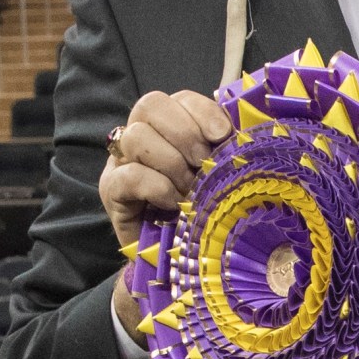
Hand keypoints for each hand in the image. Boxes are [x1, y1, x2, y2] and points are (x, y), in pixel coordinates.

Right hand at [102, 90, 234, 250]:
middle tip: (203, 162)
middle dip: (184, 132)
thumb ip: (229, 150)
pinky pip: (129, 175)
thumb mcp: (222, 176)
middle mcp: (142, 135)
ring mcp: (121, 161)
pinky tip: (173, 203)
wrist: (180, 260)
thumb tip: (247, 132)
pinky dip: (157, 187)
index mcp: (171, 125)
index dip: (202, 111)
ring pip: (136, 136)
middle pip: (150, 105)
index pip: (180, 98)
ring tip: (189, 190)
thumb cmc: (204, 212)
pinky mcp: (111, 190)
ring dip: (171, 163)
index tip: (222, 136)